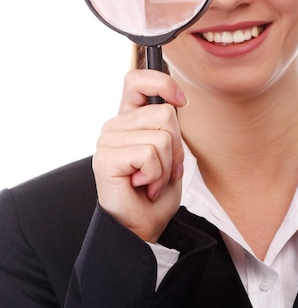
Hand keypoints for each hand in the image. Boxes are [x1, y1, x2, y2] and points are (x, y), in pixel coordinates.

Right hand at [93, 69, 187, 241]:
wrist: (143, 227)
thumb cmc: (155, 192)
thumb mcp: (170, 151)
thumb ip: (168, 126)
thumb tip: (176, 102)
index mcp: (129, 119)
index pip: (136, 80)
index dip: (161, 82)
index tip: (180, 101)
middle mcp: (115, 125)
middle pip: (164, 113)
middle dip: (176, 147)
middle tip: (164, 170)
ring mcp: (107, 141)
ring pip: (162, 136)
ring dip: (166, 166)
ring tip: (152, 180)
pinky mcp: (106, 158)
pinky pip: (149, 154)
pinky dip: (156, 175)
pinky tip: (143, 186)